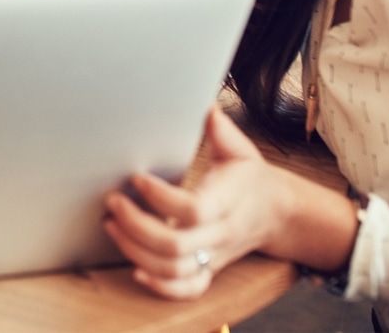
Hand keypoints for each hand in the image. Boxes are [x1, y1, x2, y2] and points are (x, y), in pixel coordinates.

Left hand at [101, 107, 282, 298]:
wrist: (276, 213)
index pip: (193, 210)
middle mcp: (220, 233)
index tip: (136, 178)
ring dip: (137, 252)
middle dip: (137, 225)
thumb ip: (219, 127)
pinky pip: (187, 289)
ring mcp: (213, 255)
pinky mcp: (208, 268)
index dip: (160, 197)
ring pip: (175, 270)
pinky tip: (136, 271)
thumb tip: (201, 98)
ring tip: (112, 225)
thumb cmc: (249, 177)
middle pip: (177, 245)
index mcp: (227, 201)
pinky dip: (160, 287)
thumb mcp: (239, 148)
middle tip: (113, 201)